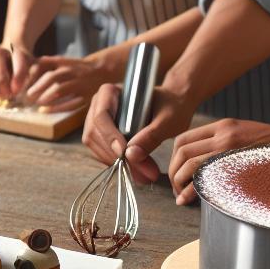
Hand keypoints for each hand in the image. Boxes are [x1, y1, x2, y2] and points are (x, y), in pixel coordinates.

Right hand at [0, 42, 35, 98]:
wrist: (4, 56)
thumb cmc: (18, 63)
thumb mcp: (28, 65)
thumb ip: (24, 75)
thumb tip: (14, 89)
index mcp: (8, 48)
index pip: (14, 70)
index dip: (17, 84)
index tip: (18, 90)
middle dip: (7, 91)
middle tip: (11, 93)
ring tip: (3, 91)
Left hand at [22, 54, 116, 112]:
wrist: (101, 71)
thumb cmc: (75, 68)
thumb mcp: (62, 61)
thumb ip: (46, 63)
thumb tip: (26, 69)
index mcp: (63, 62)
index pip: (43, 64)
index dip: (31, 74)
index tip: (21, 83)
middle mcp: (71, 71)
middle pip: (51, 78)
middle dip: (36, 88)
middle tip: (26, 96)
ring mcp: (79, 83)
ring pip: (59, 89)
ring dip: (44, 97)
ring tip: (35, 103)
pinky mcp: (85, 96)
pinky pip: (69, 103)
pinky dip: (55, 108)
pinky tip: (44, 110)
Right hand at [82, 79, 200, 184]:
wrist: (174, 106)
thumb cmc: (172, 106)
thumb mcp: (168, 119)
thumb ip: (150, 136)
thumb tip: (131, 156)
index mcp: (109, 92)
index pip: (101, 116)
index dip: (109, 136)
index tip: (124, 154)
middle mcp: (98, 106)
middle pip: (94, 134)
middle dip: (115, 156)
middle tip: (141, 173)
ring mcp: (98, 122)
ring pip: (96, 147)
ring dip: (117, 164)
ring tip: (144, 176)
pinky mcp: (104, 137)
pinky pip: (103, 153)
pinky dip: (118, 165)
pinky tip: (138, 172)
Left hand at [167, 120, 269, 204]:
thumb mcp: (248, 139)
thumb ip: (226, 147)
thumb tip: (202, 167)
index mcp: (224, 125)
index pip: (184, 138)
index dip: (174, 159)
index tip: (177, 175)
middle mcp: (224, 132)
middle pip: (182, 150)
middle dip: (173, 172)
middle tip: (177, 189)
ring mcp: (231, 146)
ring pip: (189, 162)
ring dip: (179, 182)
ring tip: (182, 197)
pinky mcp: (239, 162)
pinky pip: (206, 174)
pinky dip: (193, 188)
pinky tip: (191, 198)